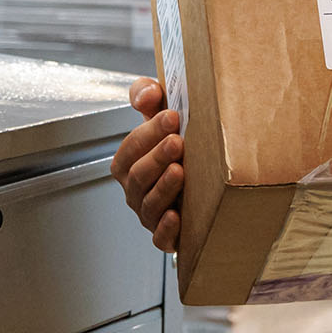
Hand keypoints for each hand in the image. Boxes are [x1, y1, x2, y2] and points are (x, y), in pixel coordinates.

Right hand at [113, 79, 183, 253]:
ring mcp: (149, 213)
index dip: (148, 132)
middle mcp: (135, 190)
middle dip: (156, 157)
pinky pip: (160, 238)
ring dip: (163, 187)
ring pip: (149, 204)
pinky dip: (166, 229)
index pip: (130, 148)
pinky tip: (176, 216)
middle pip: (139, 175)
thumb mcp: (159, 114)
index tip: (171, 116)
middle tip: (177, 141)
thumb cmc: (175, 144)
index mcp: (128, 163)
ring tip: (179, 171)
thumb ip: (147, 94)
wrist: (203, 176)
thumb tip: (146, 94)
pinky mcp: (166, 235)